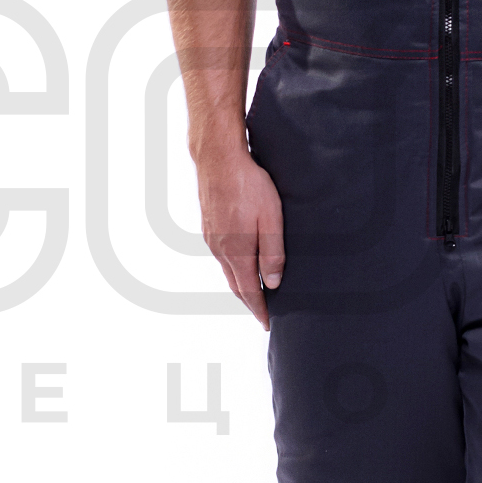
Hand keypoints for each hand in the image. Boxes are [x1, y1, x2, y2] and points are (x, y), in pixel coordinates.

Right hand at [194, 143, 284, 328]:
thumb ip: (272, 254)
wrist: (218, 158)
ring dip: (241, 284)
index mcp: (237, 253)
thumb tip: (272, 284)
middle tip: (262, 313)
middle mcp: (220, 250)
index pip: (249, 291)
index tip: (267, 324)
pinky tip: (241, 263)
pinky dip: (233, 267)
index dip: (260, 310)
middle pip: (236, 285)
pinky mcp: (209, 226)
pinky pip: (222, 256)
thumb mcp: (270, 220)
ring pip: (228, 270)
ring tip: (255, 291)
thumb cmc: (248, 186)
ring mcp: (212, 238)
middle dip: (250, 301)